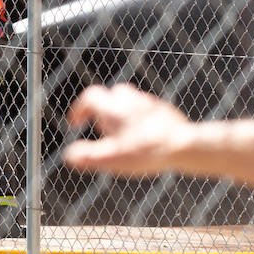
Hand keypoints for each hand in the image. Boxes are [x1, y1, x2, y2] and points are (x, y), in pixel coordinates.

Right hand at [64, 82, 191, 177]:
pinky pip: (148, 109)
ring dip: (123, 112)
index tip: (76, 124)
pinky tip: (144, 136)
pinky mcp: (166, 110)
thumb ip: (87, 156)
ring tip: (123, 134)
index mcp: (114, 109)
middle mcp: (131, 100)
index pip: (89, 97)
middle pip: (112, 94)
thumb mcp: (111, 159)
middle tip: (104, 129)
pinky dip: (141, 118)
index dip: (79, 109)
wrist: (184, 145)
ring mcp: (150, 103)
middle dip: (103, 108)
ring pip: (131, 100)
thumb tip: (69, 155)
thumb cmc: (146, 152)